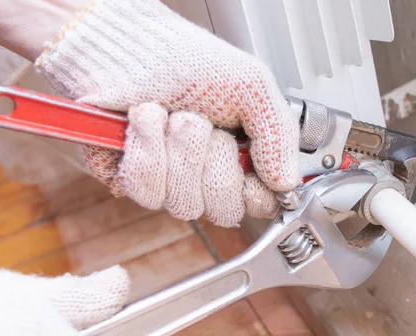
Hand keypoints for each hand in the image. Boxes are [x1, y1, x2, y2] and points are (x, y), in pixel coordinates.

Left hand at [33, 0, 299, 226]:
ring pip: (186, 202)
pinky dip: (148, 148)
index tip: (247, 162)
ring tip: (173, 116)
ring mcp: (170, 183)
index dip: (255, 191)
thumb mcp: (251, 85)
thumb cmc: (185, 60)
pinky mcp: (134, 181)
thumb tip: (287, 182)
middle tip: (205, 124)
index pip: (260, 203)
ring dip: (180, 149)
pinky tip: (146, 122)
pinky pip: (148, 189)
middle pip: (224, 210)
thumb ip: (279, 134)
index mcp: (241, 158)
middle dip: (215, 160)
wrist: (128, 45)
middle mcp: (207, 176)